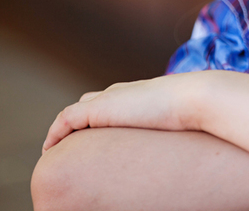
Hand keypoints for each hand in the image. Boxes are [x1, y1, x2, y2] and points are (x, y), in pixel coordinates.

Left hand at [42, 73, 203, 153]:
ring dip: (62, 133)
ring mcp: (108, 99)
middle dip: (75, 126)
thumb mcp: (185, 122)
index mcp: (138, 95)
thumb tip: (193, 150)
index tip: (90, 141)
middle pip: (86, 105)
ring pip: (74, 114)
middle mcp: (120, 93)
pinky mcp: (99, 109)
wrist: (195, 99)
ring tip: (55, 155)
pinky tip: (50, 150)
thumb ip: (180, 128)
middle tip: (68, 151)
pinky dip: (55, 133)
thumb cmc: (198, 113)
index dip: (96, 120)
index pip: (108, 103)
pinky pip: (66, 120)